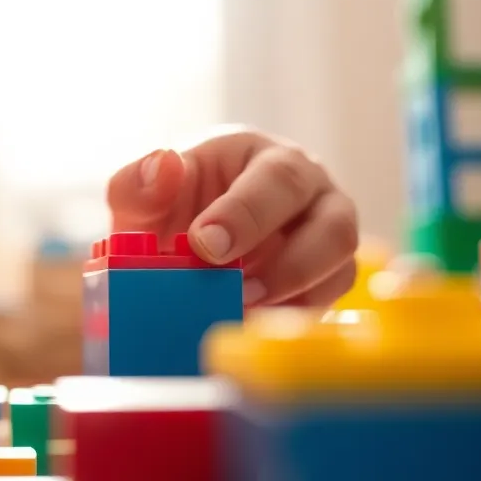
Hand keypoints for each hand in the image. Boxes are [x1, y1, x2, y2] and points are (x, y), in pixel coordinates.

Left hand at [106, 127, 357, 308]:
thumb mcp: (143, 193)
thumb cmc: (169, 207)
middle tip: (236, 289)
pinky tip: (252, 323)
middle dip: (286, 263)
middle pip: (331, 224)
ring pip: (341, 266)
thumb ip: (139, 183)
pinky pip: (327, 302)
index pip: (277, 178)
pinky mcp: (323, 282)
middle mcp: (310, 194)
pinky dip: (292, 319)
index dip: (246, 214)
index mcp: (266, 157)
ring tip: (243, 308)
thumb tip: (164, 166)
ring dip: (295, 294)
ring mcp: (324, 238)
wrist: (172, 244)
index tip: (204, 244)